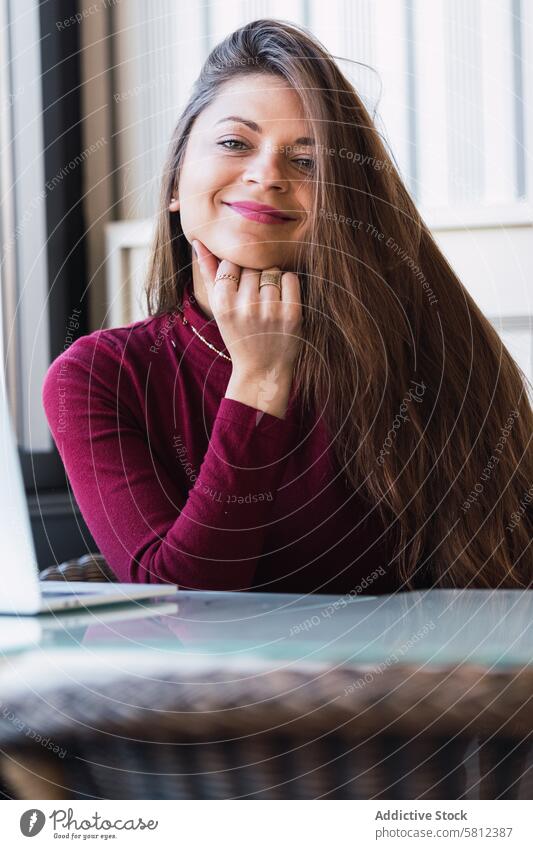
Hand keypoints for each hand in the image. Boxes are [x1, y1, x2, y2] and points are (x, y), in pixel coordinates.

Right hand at [192, 239, 302, 379]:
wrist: (262, 370)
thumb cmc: (238, 334)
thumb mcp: (218, 308)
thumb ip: (208, 274)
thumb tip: (198, 242)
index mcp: (223, 303)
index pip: (231, 262)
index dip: (237, 272)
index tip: (239, 288)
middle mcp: (245, 306)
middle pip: (253, 265)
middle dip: (255, 275)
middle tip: (255, 296)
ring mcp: (270, 310)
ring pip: (272, 270)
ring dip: (272, 279)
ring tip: (267, 300)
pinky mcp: (292, 314)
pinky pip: (290, 278)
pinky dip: (288, 284)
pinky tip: (282, 299)